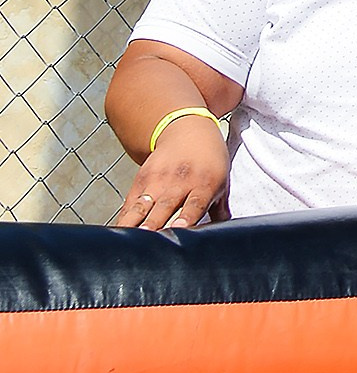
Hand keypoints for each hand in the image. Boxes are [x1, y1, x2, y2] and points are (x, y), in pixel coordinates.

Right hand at [116, 114, 227, 228]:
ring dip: (133, 224)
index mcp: (203, 184)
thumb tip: (222, 235)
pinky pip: (130, 203)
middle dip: (154, 225)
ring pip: (142, 206)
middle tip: (146, 238)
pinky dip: (124, 219)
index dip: (186, 218)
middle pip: (164, 207)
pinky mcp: (141, 179)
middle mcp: (179, 182)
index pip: (194, 204)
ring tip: (127, 241)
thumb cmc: (208, 161)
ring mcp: (158, 180)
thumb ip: (220, 210)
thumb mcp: (221, 181)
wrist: (188, 131)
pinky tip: (118, 234)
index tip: (178, 228)